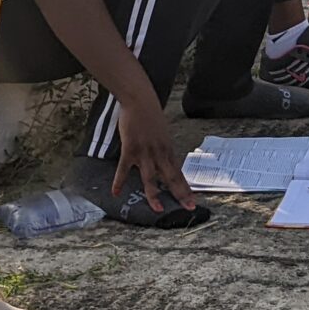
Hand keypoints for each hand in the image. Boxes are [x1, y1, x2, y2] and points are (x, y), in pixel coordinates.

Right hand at [112, 96, 191, 212]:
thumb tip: (164, 158)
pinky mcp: (130, 149)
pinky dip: (119, 181)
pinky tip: (115, 192)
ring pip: (151, 178)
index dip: (186, 188)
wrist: (140, 100)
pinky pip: (124, 169)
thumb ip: (163, 148)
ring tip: (157, 209)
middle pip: (172, 178)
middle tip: (188, 208)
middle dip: (181, 194)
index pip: (179, 173)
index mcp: (168, 149)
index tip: (193, 200)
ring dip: (154, 195)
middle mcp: (160, 153)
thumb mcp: (163, 133)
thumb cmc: (150, 114)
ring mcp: (145, 153)